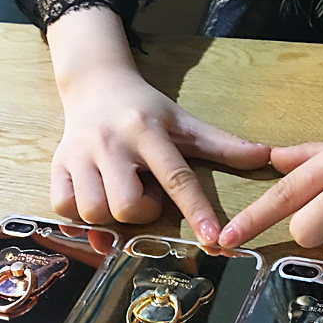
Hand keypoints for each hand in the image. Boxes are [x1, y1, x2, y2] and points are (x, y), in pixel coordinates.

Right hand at [47, 9, 268, 244]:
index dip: (196, 211)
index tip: (212, 239)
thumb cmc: (145, 109)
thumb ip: (222, 144)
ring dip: (110, 215)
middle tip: (144, 192)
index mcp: (147, 130)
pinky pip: (64, 209)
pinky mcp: (56, 165)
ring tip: (120, 191)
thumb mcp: (184, 121)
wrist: (95, 83)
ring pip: (93, 211)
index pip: (176, 177)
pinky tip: (94, 198)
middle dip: (140, 211)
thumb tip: (266, 157)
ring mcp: (78, 154)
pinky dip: (79, 215)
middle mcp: (110, 142)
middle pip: (125, 205)